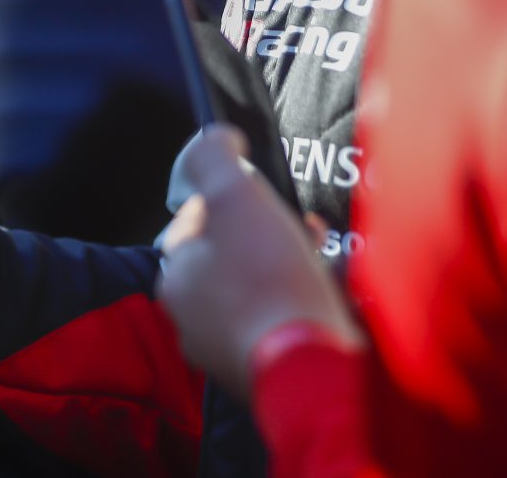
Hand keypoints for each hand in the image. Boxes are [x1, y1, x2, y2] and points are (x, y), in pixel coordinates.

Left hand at [157, 127, 363, 400]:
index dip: (235, 200)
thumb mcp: (234, 197)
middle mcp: (192, 321)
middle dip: (269, 235)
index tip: (266, 200)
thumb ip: (214, 156)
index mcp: (176, 279)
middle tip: (302, 229)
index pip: (198, 221)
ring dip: (291, 267)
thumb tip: (216, 136)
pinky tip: (330, 293)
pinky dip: (303, 303)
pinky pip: (282, 322)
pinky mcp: (266, 371)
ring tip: (322, 258)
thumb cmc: (266, 278)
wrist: (309, 364)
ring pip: (259, 291)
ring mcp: (228, 351)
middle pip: (232, 257)